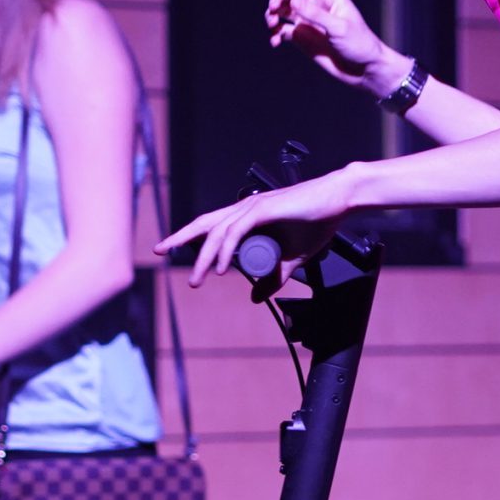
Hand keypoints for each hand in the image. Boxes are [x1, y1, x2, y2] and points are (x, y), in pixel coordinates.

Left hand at [156, 168, 358, 285]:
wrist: (339, 202)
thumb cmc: (318, 223)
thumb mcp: (292, 260)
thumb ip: (274, 279)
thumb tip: (255, 298)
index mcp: (247, 215)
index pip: (210, 225)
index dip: (187, 236)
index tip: (167, 248)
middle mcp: (244, 208)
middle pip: (204, 225)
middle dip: (180, 239)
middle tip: (160, 251)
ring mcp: (253, 207)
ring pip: (218, 233)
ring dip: (205, 258)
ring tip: (198, 281)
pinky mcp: (263, 210)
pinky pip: (236, 232)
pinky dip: (226, 251)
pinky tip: (222, 269)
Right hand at [267, 0, 398, 94]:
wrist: (364, 69)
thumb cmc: (359, 45)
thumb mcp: (339, 28)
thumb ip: (315, 14)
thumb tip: (292, 0)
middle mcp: (316, 6)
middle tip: (273, 10)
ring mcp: (308, 21)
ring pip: (282, 11)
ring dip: (272, 15)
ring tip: (272, 25)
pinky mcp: (302, 38)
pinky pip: (282, 31)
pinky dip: (275, 34)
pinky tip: (275, 42)